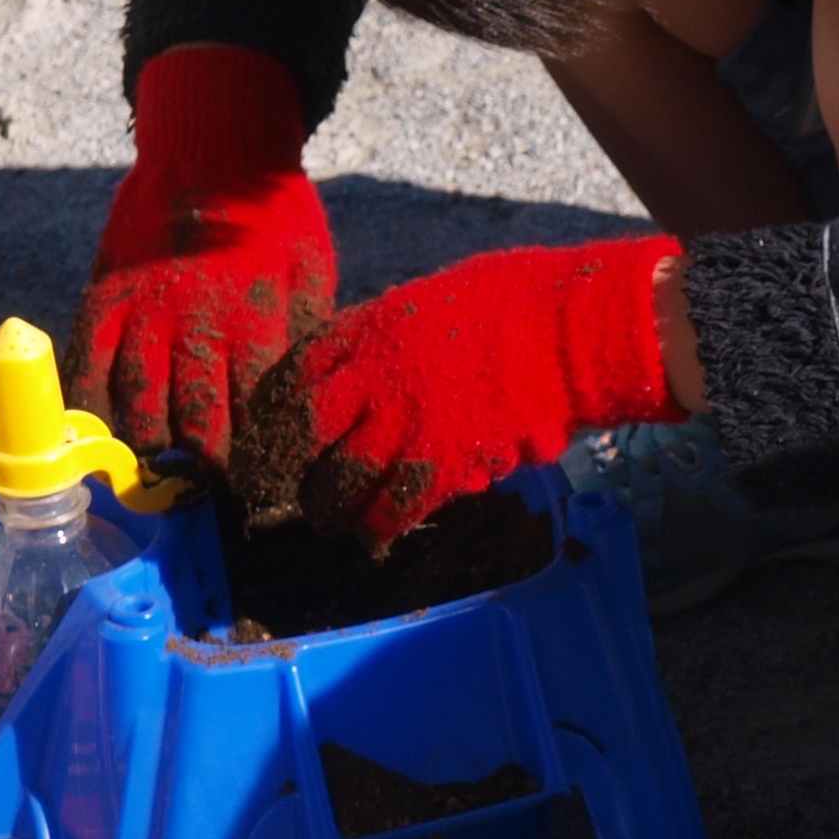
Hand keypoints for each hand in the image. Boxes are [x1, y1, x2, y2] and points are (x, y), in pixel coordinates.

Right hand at [72, 47, 335, 462]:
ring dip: (150, 454)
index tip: (263, 496)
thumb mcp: (315, 277)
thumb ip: (304, 343)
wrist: (212, 149)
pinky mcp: (103, 298)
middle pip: (195, 426)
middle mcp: (196, 325)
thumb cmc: (277, 219)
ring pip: (136, 408)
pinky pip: (87, 369)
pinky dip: (91, 413)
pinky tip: (102, 441)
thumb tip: (312, 409)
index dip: (259, 466)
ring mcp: (143, 312)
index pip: (257, 419)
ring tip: (164, 482)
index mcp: (258, 323)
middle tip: (211, 499)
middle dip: (205, 474)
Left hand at [234, 233, 683, 547]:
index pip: (297, 375)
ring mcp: (404, 426)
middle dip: (287, 468)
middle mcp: (373, 380)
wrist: (568, 333)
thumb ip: (392, 339)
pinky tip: (377, 538)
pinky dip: (380, 528)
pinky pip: (393, 510)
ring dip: (330, 509)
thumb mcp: (432, 301)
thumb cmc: (516, 302)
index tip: (271, 430)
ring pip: (340, 484)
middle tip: (285, 488)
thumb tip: (376, 370)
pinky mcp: (442, 465)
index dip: (276, 410)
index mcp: (369, 331)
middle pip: (303, 436)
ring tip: (331, 521)